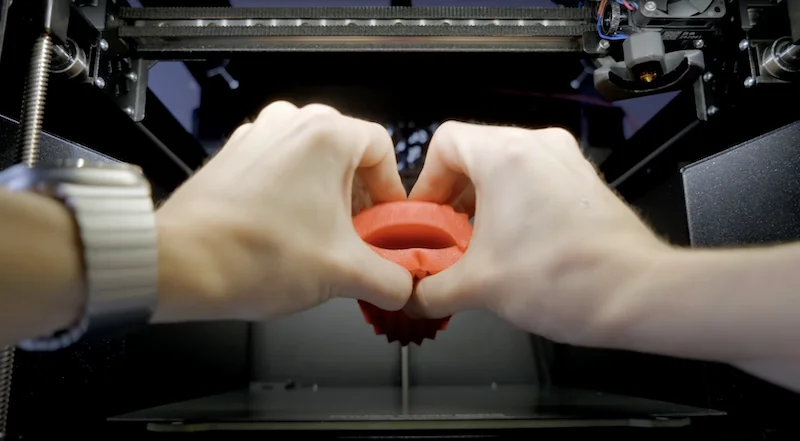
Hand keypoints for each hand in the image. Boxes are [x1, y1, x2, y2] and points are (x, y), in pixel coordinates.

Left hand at [153, 102, 412, 321]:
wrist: (180, 264)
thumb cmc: (255, 255)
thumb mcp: (343, 274)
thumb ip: (391, 280)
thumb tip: (406, 287)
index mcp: (326, 135)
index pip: (383, 148)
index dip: (392, 190)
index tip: (388, 223)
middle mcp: (291, 123)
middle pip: (348, 153)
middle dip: (359, 197)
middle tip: (358, 237)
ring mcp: (257, 135)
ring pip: (312, 160)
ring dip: (325, 196)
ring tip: (321, 238)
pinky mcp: (233, 155)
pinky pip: (279, 166)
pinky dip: (293, 194)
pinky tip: (286, 232)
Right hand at [408, 121, 669, 346]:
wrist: (637, 295)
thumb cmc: (566, 279)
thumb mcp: (479, 288)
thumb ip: (432, 290)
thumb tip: (414, 296)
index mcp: (506, 155)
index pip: (444, 142)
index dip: (426, 181)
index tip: (426, 216)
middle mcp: (538, 145)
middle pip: (474, 154)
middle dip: (453, 197)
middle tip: (447, 237)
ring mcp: (566, 161)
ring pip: (506, 167)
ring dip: (484, 203)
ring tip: (480, 247)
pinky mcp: (583, 181)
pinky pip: (535, 180)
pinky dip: (515, 206)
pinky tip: (515, 247)